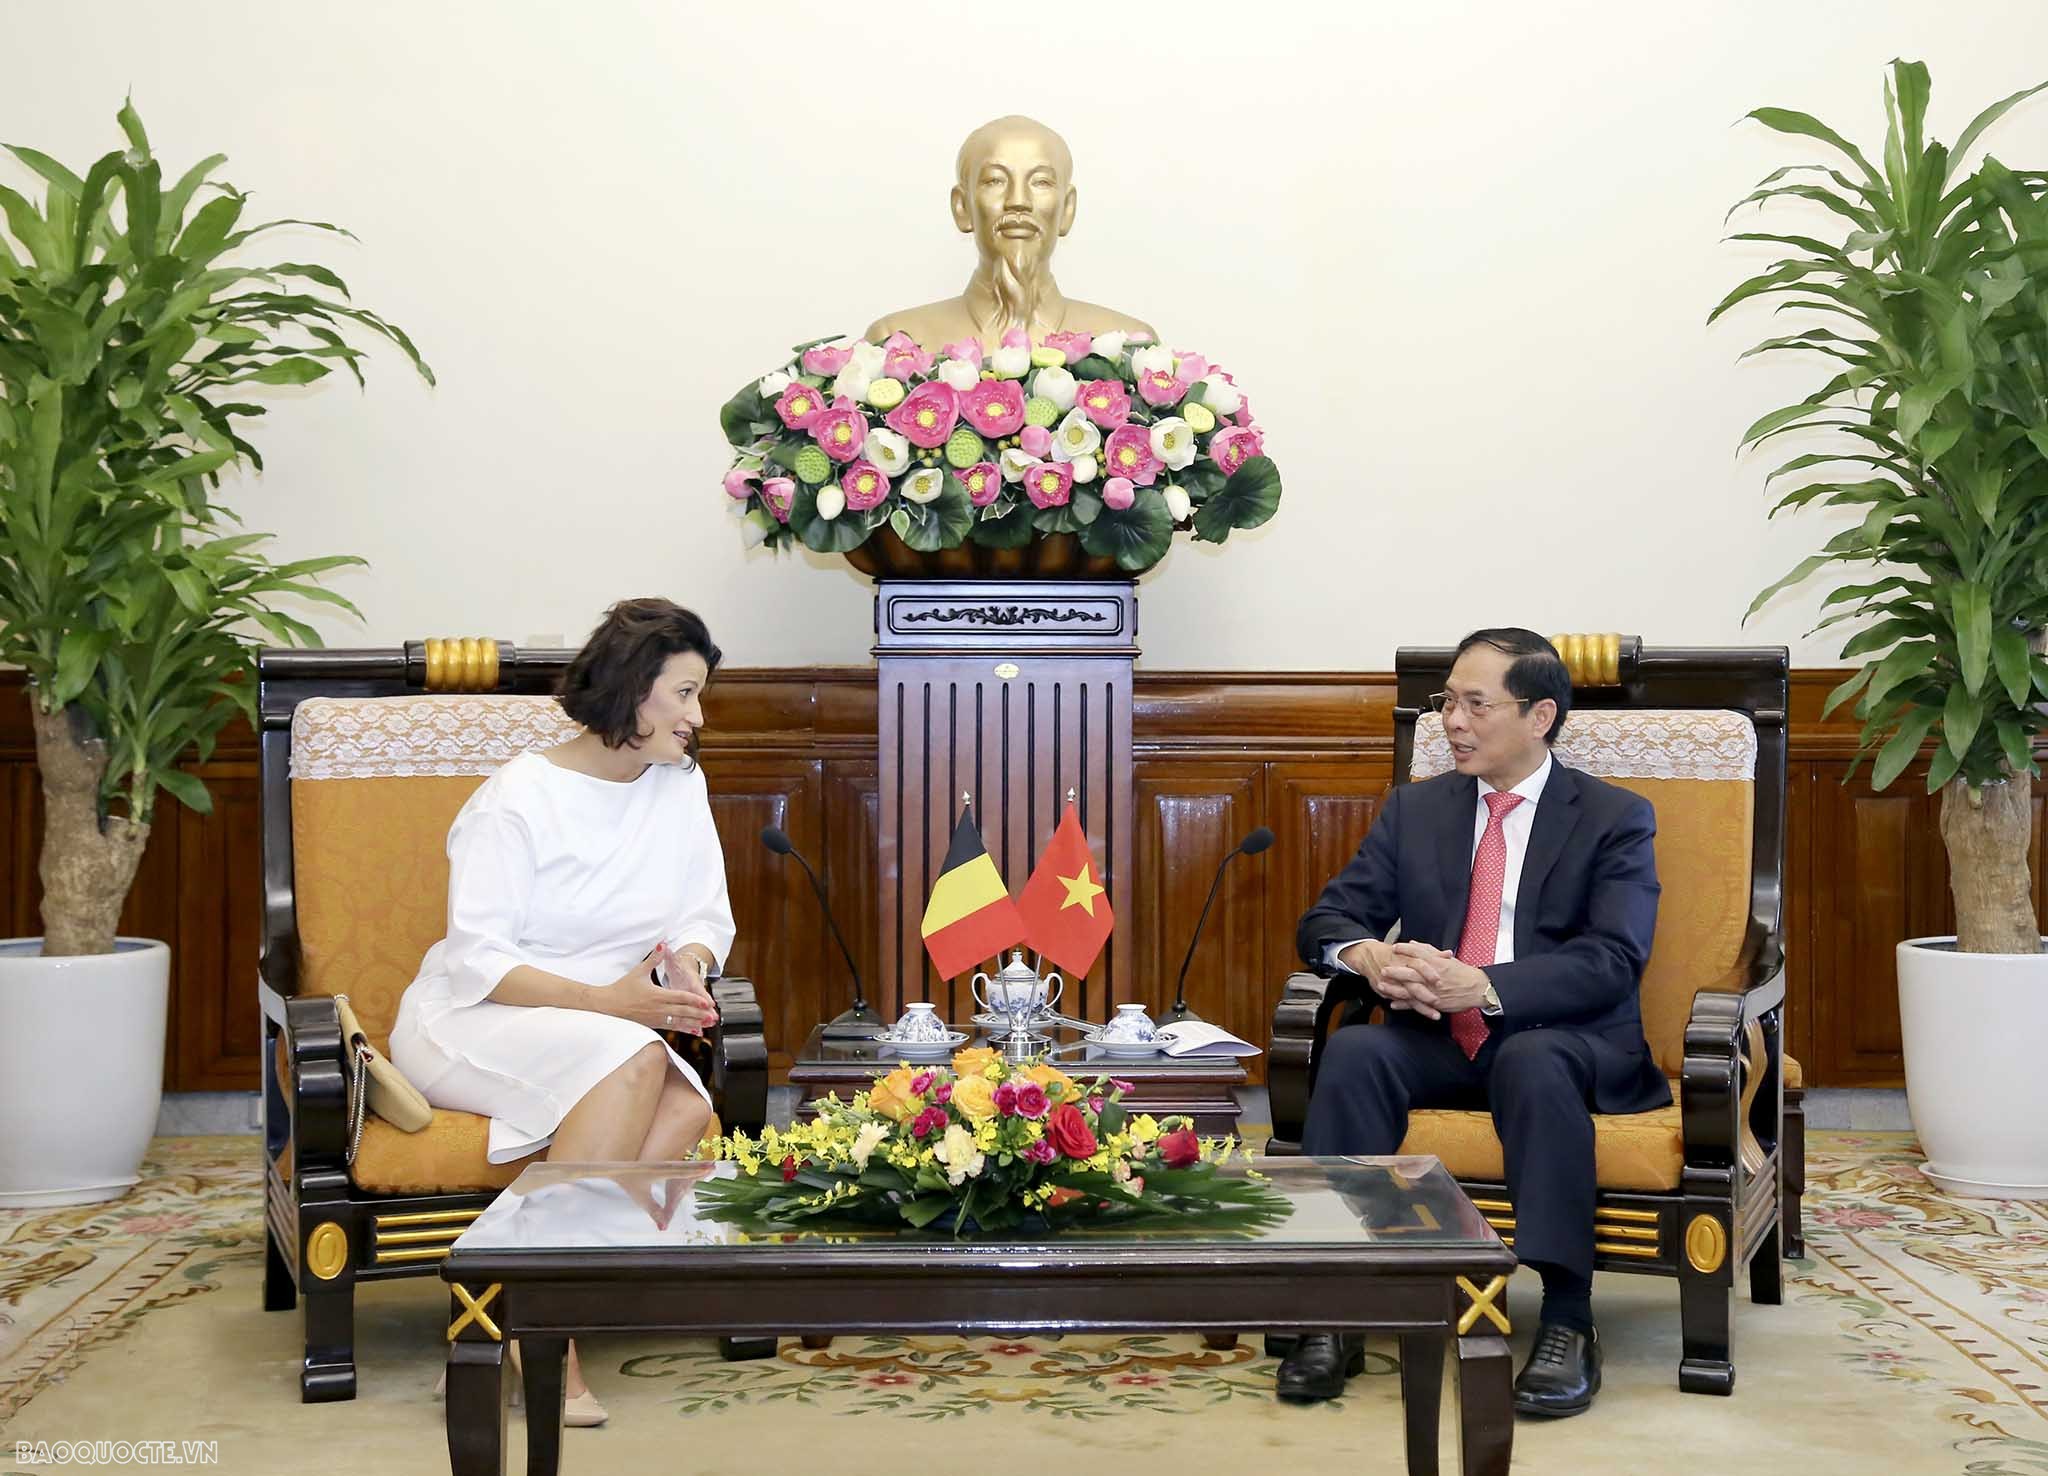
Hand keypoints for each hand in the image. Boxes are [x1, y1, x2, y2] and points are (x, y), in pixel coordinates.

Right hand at [601, 945, 717, 1033]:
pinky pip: (671, 1028)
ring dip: (694, 1023)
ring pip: (679, 1022)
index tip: (708, 1003)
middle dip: (699, 1014)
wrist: (607, 1006)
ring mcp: (655, 1019)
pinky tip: (694, 1030)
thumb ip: (654, 958)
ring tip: (707, 1024)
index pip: (680, 998)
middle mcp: (658, 1009)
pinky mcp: (652, 1025)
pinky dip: (684, 1029)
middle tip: (713, 1016)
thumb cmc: (622, 988)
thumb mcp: (639, 971)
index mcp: (657, 995)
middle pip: (683, 1012)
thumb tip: (663, 943)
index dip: (695, 1000)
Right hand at [1341, 939, 1437, 1017]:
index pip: (1419, 964)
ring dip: (1422, 1007)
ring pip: (1408, 997)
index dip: (1429, 973)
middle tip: (1438, 1001)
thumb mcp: (1412, 950)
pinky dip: (1409, 1008)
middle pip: (1413, 983)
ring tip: (1434, 1014)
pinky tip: (1420, 1013)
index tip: (1440, 981)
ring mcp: (1392, 983)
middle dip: (1425, 994)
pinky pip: (1399, 1001)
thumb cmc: (1393, 953)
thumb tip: (1449, 954)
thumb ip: (1431, 953)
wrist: (1368, 955)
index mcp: (1406, 958)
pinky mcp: (1386, 991)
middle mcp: (1399, 971)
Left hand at [1384, 943, 1491, 1013]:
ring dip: (1395, 988)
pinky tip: (1393, 1004)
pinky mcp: (1434, 1002)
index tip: (1395, 947)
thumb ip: (1429, 951)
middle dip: (1396, 971)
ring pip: (1411, 990)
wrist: (1477, 989)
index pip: (1419, 953)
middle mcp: (1433, 976)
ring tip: (1382, 986)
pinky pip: (1417, 1004)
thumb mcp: (1446, 959)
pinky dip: (1404, 1005)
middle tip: (1382, 968)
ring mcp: (1433, 990)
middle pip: (1411, 972)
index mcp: (1437, 963)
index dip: (1406, 950)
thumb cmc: (1462, 973)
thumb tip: (1413, 944)